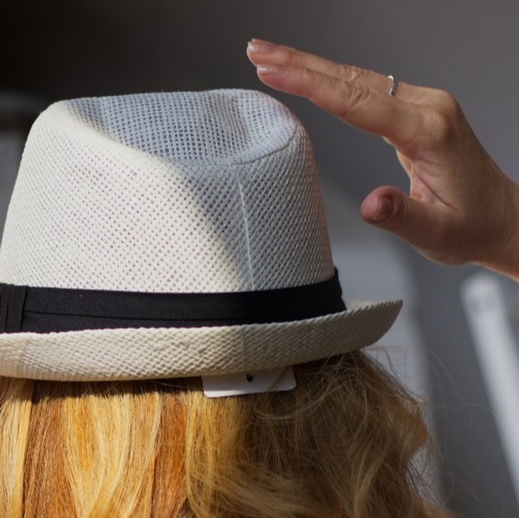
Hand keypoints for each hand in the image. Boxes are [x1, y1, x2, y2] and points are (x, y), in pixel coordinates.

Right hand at [247, 39, 518, 278]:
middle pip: (351, 79)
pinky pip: (365, 87)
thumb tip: (371, 204)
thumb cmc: (469, 224)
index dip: (311, 86)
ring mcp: (422, 103)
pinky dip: (330, 79)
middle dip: (300, 63)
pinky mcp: (414, 109)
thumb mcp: (436, 232)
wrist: (500, 217)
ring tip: (269, 57)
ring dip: (310, 65)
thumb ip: (401, 216)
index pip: (358, 102)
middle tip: (258, 50)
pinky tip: (307, 74)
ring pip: (356, 77)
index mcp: (428, 131)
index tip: (274, 72)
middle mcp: (427, 107)